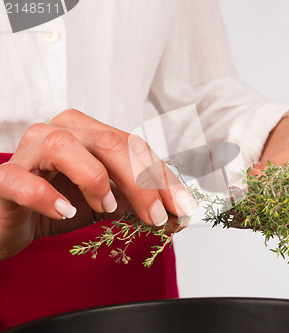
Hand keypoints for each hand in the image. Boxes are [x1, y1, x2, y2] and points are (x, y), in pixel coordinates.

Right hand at [0, 109, 197, 259]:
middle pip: (109, 143)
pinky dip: (46, 195)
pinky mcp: (4, 178)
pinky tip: (66, 211)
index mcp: (89, 133)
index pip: (134, 147)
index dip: (162, 177)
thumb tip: (179, 213)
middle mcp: (60, 133)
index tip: (183, 207)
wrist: (11, 221)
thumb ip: (137, 200)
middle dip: (141, 182)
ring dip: (96, 179)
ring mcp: (28, 152)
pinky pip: (23, 179)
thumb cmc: (60, 206)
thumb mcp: (108, 202)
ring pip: (65, 145)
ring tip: (106, 207)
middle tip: (156, 217)